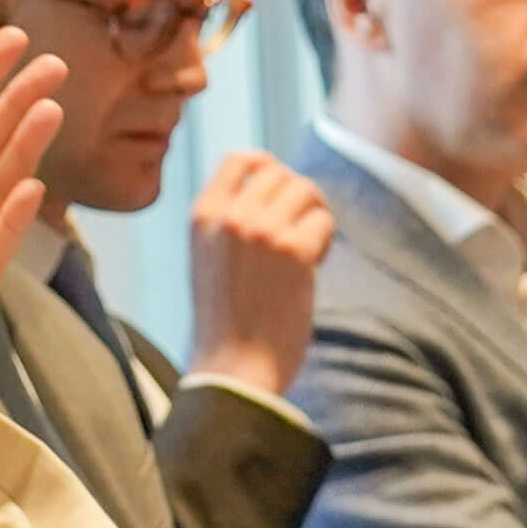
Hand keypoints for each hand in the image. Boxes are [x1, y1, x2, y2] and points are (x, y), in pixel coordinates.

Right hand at [180, 150, 333, 403]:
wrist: (234, 368)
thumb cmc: (226, 321)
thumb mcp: (208, 257)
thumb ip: (229, 219)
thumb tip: (273, 178)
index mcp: (202, 216)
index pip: (241, 158)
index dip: (269, 168)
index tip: (281, 194)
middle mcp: (229, 215)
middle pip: (280, 173)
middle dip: (297, 198)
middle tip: (298, 234)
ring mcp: (262, 230)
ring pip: (305, 191)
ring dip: (313, 217)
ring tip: (304, 252)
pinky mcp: (294, 250)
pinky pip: (323, 222)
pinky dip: (324, 243)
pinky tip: (310, 270)